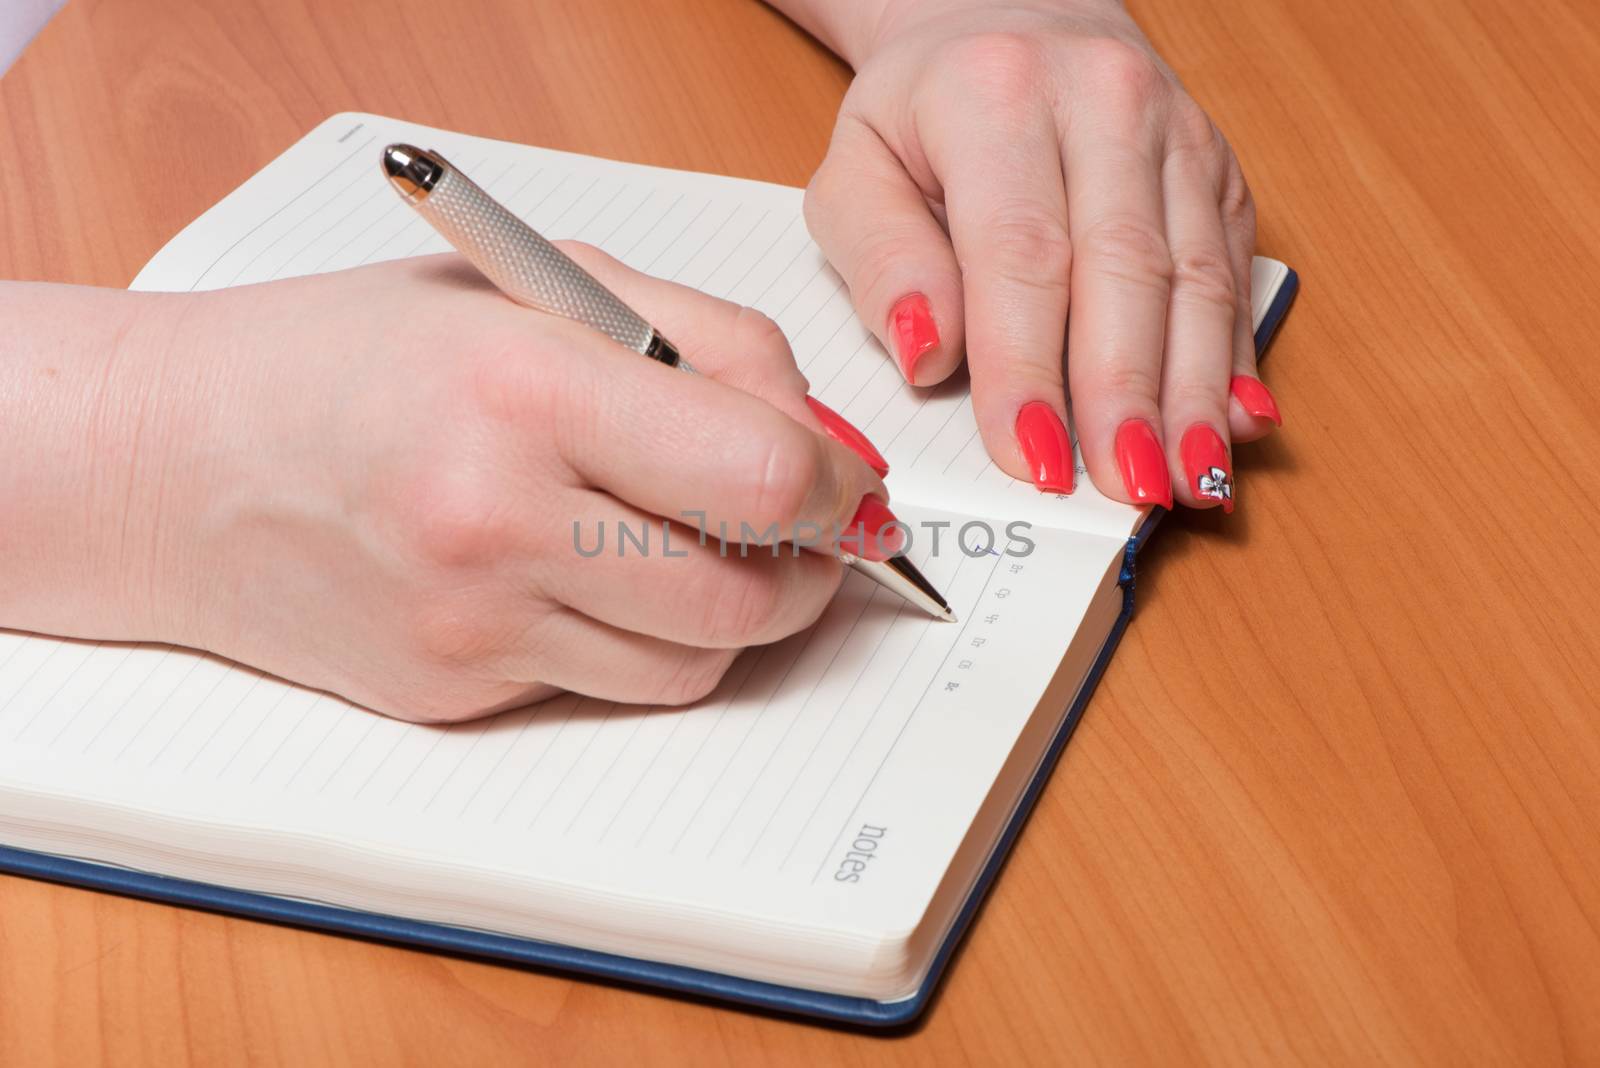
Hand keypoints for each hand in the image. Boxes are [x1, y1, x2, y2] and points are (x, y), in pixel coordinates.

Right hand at [4, 251, 896, 721]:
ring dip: (734, 614)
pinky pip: (611, 686)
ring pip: (695, 663)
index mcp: (527, 385)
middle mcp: (498, 518)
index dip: (838, 490)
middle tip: (809, 533)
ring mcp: (472, 624)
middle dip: (810, 569)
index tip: (848, 485)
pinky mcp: (454, 693)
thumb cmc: (356, 354)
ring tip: (697, 546)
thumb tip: (829, 447)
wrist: (180, 460)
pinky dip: (642, 641)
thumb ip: (708, 345)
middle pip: (747, 598)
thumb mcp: (536, 285)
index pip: (759, 476)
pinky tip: (597, 577)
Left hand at [798, 0, 1279, 508]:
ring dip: (1193, 394)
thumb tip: (929, 354)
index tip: (1031, 458)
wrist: (1012, 18)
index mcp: (997, 93)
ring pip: (1196, 278)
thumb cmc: (924, 115)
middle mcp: (1104, 99)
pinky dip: (1234, 358)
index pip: (1020, 253)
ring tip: (1187, 482)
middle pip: (1126, 270)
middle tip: (1124, 489)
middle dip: (1126, 395)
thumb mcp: (855, 170)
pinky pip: (1234, 273)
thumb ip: (881, 261)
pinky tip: (1238, 427)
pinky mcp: (1219, 170)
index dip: (1029, 367)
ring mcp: (1176, 133)